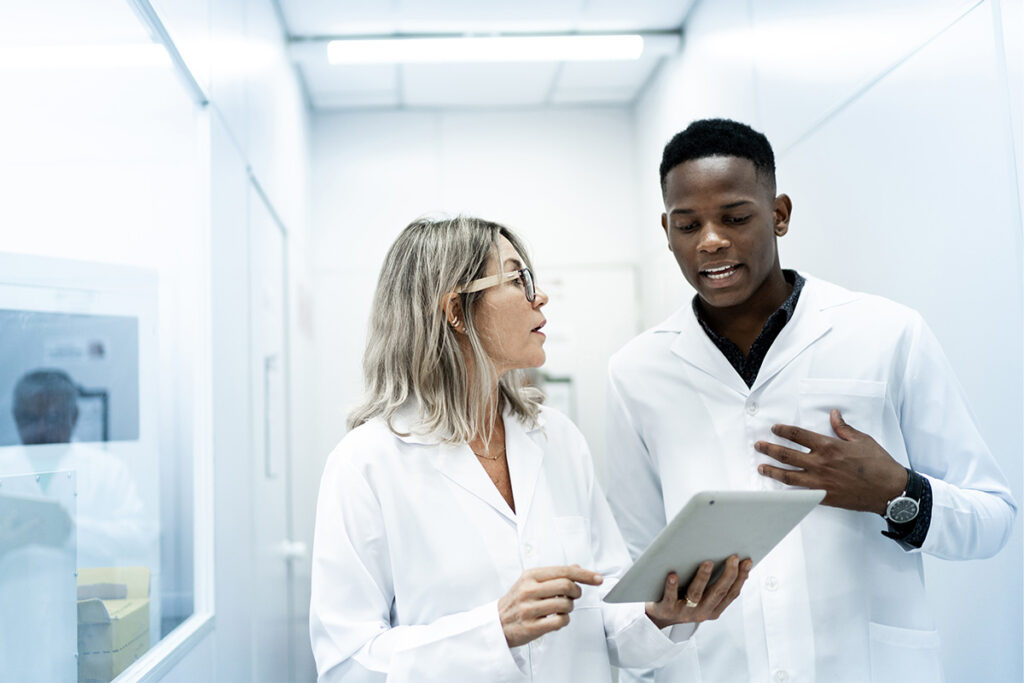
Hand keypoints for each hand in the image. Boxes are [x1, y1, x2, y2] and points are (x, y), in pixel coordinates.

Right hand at [498, 564, 602, 647]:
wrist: (497, 623)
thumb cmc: (516, 601)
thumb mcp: (530, 582)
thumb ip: (554, 575)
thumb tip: (577, 567)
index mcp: (530, 576)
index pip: (564, 571)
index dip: (585, 575)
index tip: (598, 579)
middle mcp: (529, 590)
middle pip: (567, 586)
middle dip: (577, 592)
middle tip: (574, 596)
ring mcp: (529, 608)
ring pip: (566, 604)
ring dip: (569, 608)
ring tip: (561, 609)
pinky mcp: (532, 626)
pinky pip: (561, 621)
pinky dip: (564, 620)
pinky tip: (557, 619)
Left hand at [645, 555, 751, 628]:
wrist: (659, 617)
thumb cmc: (684, 598)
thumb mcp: (703, 596)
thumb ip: (715, 584)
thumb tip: (735, 563)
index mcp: (713, 609)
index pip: (731, 593)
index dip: (741, 578)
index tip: (747, 561)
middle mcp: (701, 612)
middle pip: (718, 593)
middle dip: (728, 575)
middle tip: (733, 557)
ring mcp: (684, 611)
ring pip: (696, 594)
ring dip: (703, 578)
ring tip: (707, 562)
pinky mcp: (666, 609)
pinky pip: (670, 597)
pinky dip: (672, 586)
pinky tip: (673, 574)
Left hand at [755, 409, 906, 513]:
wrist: (890, 490)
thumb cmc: (878, 464)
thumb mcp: (862, 440)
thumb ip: (843, 428)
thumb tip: (834, 415)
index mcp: (828, 446)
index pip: (798, 436)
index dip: (783, 431)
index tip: (774, 429)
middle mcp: (820, 463)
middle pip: (786, 455)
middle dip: (769, 449)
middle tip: (758, 446)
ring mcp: (820, 482)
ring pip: (788, 475)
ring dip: (772, 470)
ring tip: (761, 467)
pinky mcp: (824, 497)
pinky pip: (800, 493)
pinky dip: (787, 490)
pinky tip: (779, 488)